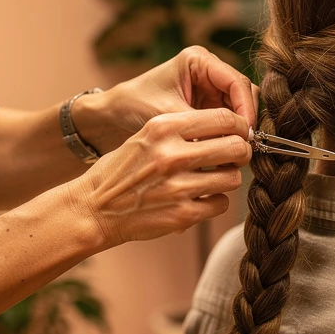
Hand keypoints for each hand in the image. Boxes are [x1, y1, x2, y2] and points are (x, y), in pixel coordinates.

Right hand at [65, 107, 251, 246]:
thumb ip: (183, 128)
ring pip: (232, 178)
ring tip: (213, 179)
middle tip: (235, 157)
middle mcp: (172, 155)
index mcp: (163, 127)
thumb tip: (230, 127)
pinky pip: (221, 203)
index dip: (240, 126)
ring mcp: (178, 187)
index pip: (224, 118)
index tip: (239, 134)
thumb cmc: (122, 169)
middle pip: (236, 147)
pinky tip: (200, 198)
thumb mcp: (146, 135)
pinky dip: (215, 202)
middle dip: (241, 152)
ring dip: (227, 179)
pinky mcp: (182, 214)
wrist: (94, 208)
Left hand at [76, 46, 257, 154]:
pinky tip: (226, 151)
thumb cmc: (135, 105)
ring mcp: (210, 88)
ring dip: (239, 128)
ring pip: (240, 108)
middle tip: (244, 146)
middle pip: (244, 93)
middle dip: (245, 119)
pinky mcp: (208, 106)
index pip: (236, 81)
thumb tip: (232, 143)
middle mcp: (209, 70)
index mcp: (199, 60)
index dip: (245, 108)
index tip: (245, 133)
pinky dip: (229, 134)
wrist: (115, 113)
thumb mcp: (168, 114)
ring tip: (235, 151)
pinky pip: (229, 119)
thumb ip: (201, 124)